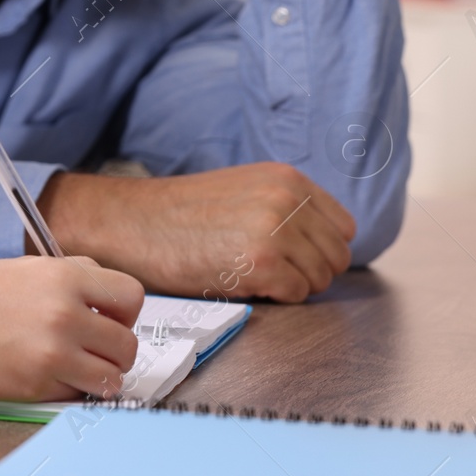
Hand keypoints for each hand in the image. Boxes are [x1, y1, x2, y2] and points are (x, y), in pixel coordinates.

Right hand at [0, 255, 142, 401]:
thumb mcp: (23, 268)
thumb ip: (70, 277)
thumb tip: (106, 296)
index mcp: (62, 276)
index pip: (131, 296)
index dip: (124, 312)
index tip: (109, 318)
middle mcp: (64, 313)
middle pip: (127, 343)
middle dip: (114, 350)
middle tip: (90, 348)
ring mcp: (52, 353)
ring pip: (112, 376)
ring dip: (98, 375)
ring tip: (73, 366)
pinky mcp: (38, 386)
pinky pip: (78, 394)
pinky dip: (69, 389)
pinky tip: (43, 374)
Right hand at [38, 163, 356, 302]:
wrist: (132, 222)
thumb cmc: (181, 215)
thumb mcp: (243, 191)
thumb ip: (286, 207)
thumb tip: (325, 244)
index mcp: (286, 178)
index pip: (343, 227)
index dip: (318, 248)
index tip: (289, 256)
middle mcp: (287, 198)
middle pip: (337, 256)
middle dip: (309, 271)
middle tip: (265, 270)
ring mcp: (276, 229)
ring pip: (321, 278)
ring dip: (292, 285)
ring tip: (250, 273)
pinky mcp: (263, 262)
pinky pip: (298, 295)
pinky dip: (275, 297)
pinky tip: (241, 282)